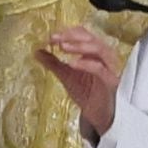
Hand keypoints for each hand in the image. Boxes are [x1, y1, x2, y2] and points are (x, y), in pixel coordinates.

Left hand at [35, 26, 123, 141]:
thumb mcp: (66, 75)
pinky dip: (86, 64)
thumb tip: (37, 51)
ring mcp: (109, 67)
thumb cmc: (86, 93)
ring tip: (62, 47)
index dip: (66, 33)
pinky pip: (100, 68)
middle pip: (90, 38)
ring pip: (98, 49)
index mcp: (94, 51)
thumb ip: (53, 63)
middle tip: (53, 38)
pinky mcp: (111, 81)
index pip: (82, 34)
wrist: (97, 115)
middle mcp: (104, 56)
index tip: (50, 37)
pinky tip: (72, 63)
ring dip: (79, 46)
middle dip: (70, 36)